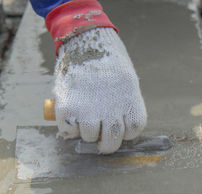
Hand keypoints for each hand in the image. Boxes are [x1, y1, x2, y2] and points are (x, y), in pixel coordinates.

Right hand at [53, 28, 146, 153]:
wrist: (86, 40)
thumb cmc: (108, 61)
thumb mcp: (126, 81)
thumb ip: (123, 104)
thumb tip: (116, 128)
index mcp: (130, 101)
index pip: (133, 130)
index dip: (126, 132)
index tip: (120, 128)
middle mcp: (111, 108)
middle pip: (112, 141)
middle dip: (107, 144)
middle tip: (102, 141)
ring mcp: (88, 109)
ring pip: (90, 137)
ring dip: (87, 133)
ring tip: (85, 119)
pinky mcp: (67, 108)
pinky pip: (69, 131)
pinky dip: (70, 128)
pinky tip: (72, 114)